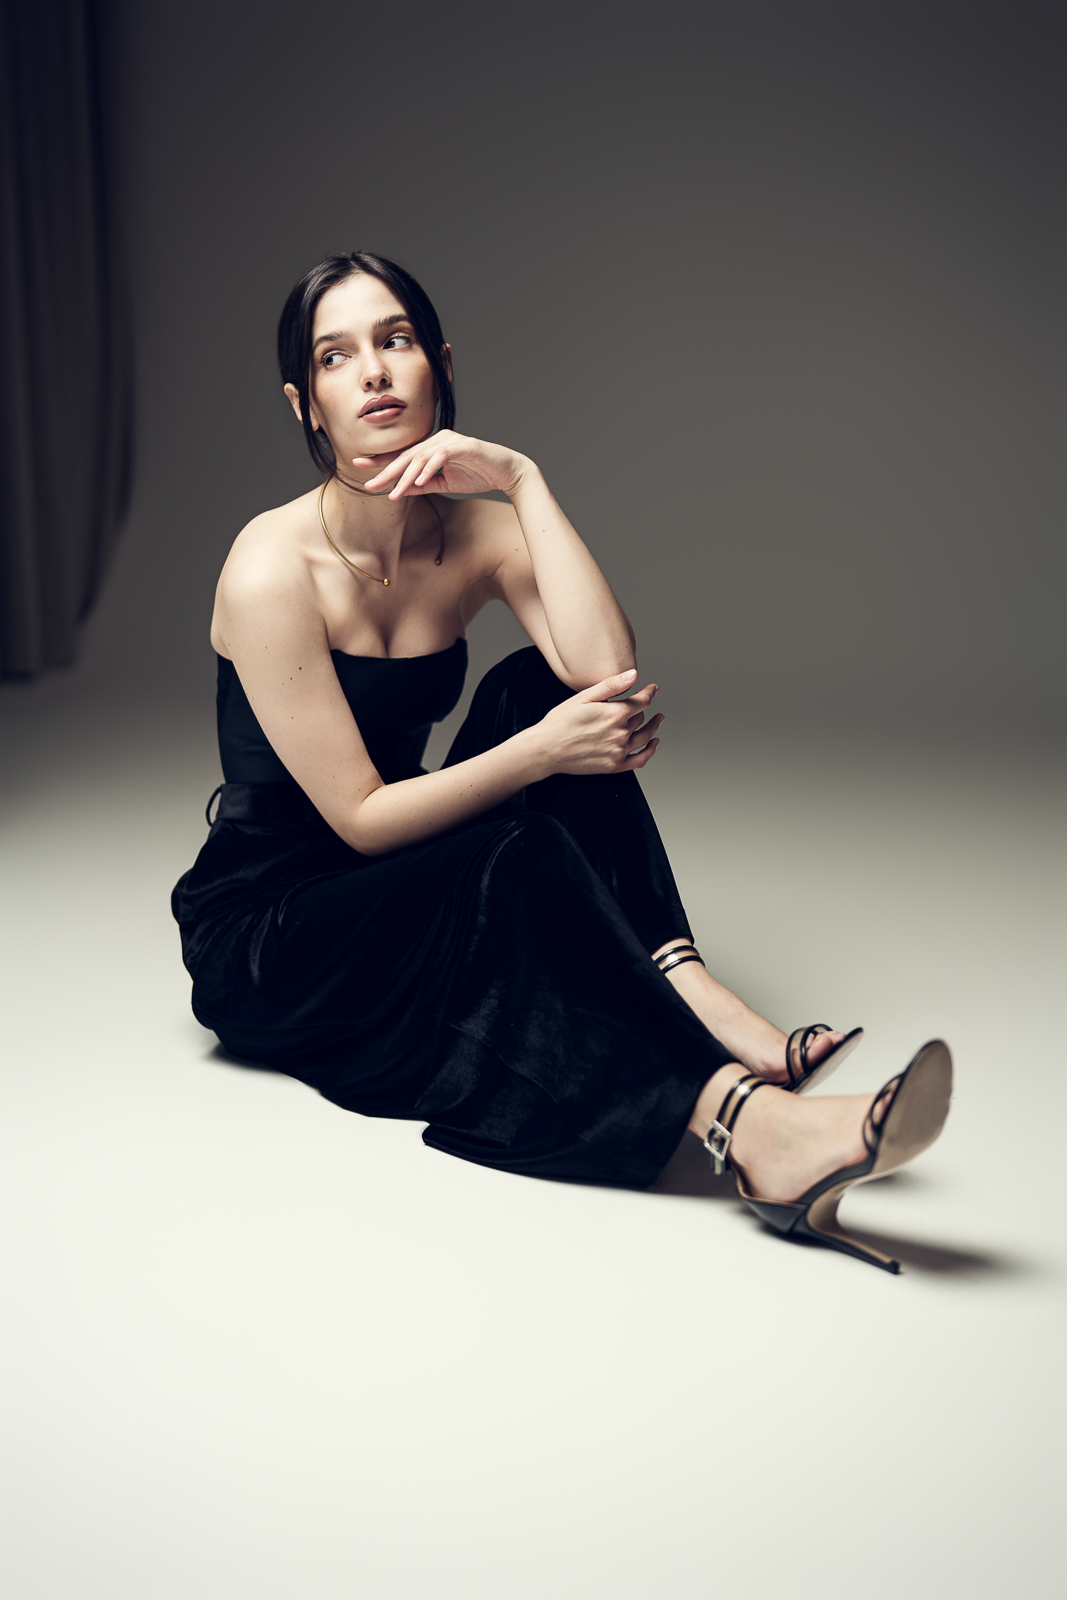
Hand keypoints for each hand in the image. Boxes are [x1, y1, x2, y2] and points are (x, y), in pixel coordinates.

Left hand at [355, 431, 528, 498]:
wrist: (507, 471)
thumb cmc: (477, 474)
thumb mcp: (444, 484)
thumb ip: (423, 485)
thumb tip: (400, 490)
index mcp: (431, 448)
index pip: (402, 455)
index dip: (381, 461)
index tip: (359, 466)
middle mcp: (437, 440)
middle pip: (406, 455)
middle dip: (386, 470)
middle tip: (368, 484)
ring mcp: (450, 441)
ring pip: (421, 457)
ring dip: (406, 476)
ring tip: (393, 493)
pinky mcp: (464, 446)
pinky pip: (441, 457)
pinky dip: (429, 469)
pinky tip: (419, 481)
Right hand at [534, 670, 663, 776]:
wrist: (546, 749)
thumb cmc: (560, 722)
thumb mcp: (584, 697)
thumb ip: (611, 685)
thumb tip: (633, 675)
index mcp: (615, 714)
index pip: (642, 701)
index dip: (650, 693)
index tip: (653, 689)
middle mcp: (620, 733)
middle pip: (641, 718)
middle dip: (644, 709)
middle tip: (646, 704)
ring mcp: (618, 751)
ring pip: (645, 737)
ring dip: (653, 728)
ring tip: (657, 721)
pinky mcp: (614, 766)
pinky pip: (639, 760)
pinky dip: (649, 752)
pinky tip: (653, 745)